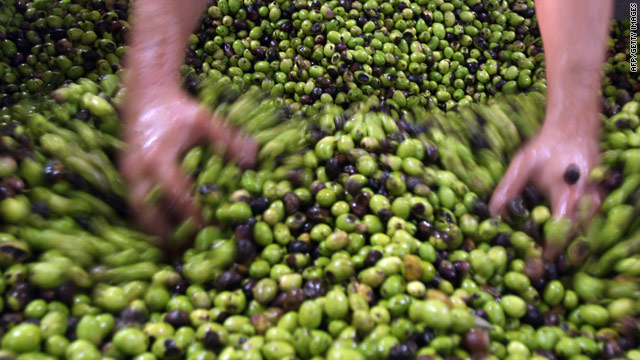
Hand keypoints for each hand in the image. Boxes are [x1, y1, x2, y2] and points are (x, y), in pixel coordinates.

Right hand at [119, 86, 256, 240]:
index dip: (191, 214)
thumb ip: (228, 140)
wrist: (146, 92)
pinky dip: (147, 218)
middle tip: (186, 251)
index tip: (208, 229)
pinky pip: (134, 203)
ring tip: (173, 248)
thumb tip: (252, 159)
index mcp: (158, 157)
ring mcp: (128, 172)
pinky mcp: (125, 173)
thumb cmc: (178, 108)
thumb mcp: (205, 121)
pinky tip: (163, 229)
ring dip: (153, 231)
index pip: (175, 194)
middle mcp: (138, 169)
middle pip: (147, 212)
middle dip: (165, 234)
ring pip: (137, 211)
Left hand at [489, 114, 601, 258]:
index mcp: (568, 192)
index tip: (540, 260)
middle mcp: (587, 200)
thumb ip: (508, 188)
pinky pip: (594, 226)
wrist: (574, 129)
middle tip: (545, 268)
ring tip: (555, 263)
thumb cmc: (546, 148)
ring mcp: (597, 202)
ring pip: (590, 234)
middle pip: (580, 237)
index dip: (551, 247)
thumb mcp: (522, 164)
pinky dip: (581, 237)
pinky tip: (566, 248)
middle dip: (564, 255)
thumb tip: (493, 214)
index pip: (562, 227)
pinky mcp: (600, 202)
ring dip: (574, 249)